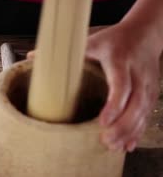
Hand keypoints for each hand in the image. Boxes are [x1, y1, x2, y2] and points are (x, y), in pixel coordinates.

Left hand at [26, 23, 160, 151]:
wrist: (144, 34)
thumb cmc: (114, 39)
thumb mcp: (92, 39)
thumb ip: (65, 50)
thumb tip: (31, 56)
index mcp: (120, 60)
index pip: (121, 85)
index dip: (114, 105)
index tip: (102, 122)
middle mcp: (137, 73)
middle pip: (136, 104)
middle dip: (123, 126)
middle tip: (106, 141)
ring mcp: (147, 84)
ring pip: (143, 112)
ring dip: (129, 132)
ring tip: (112, 146)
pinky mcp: (151, 92)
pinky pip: (147, 115)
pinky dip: (138, 131)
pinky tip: (127, 145)